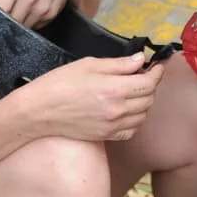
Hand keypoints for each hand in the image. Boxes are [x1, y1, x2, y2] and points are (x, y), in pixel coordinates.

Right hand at [25, 54, 164, 141]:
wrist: (39, 111)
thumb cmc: (60, 83)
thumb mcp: (89, 65)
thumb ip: (119, 64)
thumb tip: (140, 60)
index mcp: (114, 89)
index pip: (149, 82)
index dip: (157, 72)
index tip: (157, 65)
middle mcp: (118, 110)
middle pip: (149, 98)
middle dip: (150, 85)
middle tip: (142, 74)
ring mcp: (113, 126)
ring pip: (143, 115)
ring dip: (144, 102)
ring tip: (133, 90)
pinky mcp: (106, 136)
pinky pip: (132, 130)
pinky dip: (135, 120)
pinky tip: (126, 110)